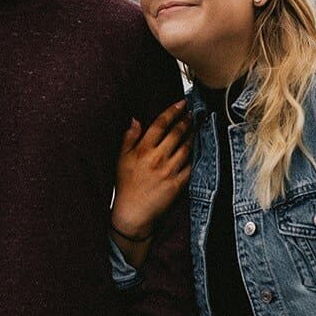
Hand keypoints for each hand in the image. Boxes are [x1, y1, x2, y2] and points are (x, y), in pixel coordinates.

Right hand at [112, 100, 190, 239]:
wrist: (133, 212)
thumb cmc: (126, 184)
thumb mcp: (121, 159)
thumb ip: (129, 137)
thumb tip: (135, 119)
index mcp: (143, 150)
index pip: (160, 124)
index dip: (172, 111)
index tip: (181, 103)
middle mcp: (157, 158)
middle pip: (176, 133)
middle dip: (186, 121)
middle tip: (191, 114)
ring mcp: (169, 171)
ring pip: (186, 148)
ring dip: (192, 136)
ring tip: (194, 129)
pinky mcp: (178, 184)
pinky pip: (189, 166)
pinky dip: (193, 157)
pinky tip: (194, 151)